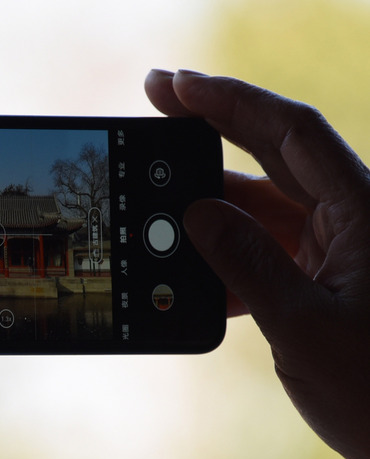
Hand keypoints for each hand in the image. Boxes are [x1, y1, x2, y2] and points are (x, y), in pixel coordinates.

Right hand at [145, 69, 369, 458]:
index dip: (231, 99)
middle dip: (210, 126)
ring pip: (256, 204)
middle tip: (153, 103)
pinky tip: (191, 266)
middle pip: (270, 151)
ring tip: (156, 201)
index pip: (292, 132)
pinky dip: (221, 251)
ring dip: (206, 204)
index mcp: (363, 211)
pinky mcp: (315, 274)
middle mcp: (347, 216)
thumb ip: (248, 265)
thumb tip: (196, 213)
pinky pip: (258, 245)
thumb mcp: (306, 329)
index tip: (177, 85)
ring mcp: (329, 245)